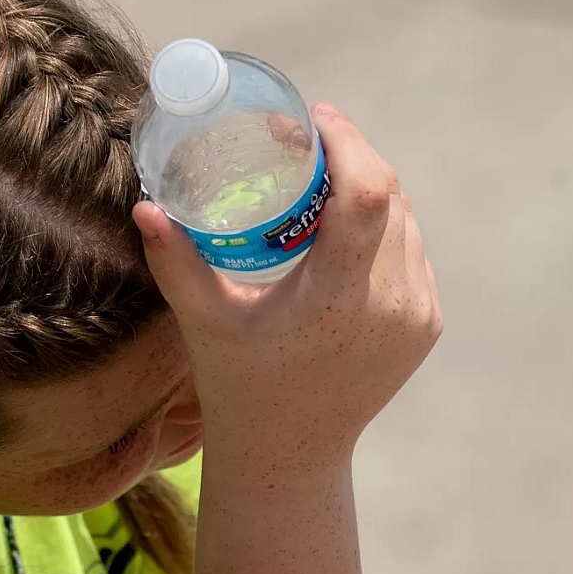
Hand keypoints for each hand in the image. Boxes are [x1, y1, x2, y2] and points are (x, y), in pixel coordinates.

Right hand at [132, 103, 441, 480]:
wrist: (290, 452)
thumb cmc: (237, 383)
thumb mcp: (203, 321)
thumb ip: (174, 261)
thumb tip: (144, 204)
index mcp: (335, 299)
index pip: (366, 195)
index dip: (347, 144)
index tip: (313, 121)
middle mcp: (390, 303)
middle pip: (389, 197)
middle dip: (351, 157)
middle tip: (306, 144)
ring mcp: (417, 315)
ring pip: (407, 219)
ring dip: (369, 190)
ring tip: (322, 180)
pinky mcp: (427, 324)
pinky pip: (412, 250)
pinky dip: (383, 226)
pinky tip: (346, 227)